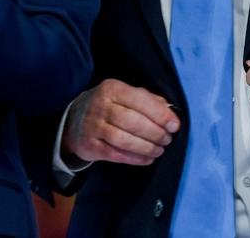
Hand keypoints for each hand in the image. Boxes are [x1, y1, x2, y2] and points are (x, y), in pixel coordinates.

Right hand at [61, 79, 178, 165]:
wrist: (75, 120)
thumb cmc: (108, 106)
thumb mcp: (124, 95)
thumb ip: (148, 100)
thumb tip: (169, 112)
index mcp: (111, 89)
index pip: (139, 100)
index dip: (160, 115)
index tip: (174, 126)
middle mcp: (100, 105)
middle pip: (133, 122)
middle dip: (156, 133)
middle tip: (167, 139)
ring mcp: (93, 126)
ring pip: (125, 140)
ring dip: (147, 147)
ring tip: (159, 150)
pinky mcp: (90, 145)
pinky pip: (117, 155)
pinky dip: (136, 159)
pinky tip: (147, 158)